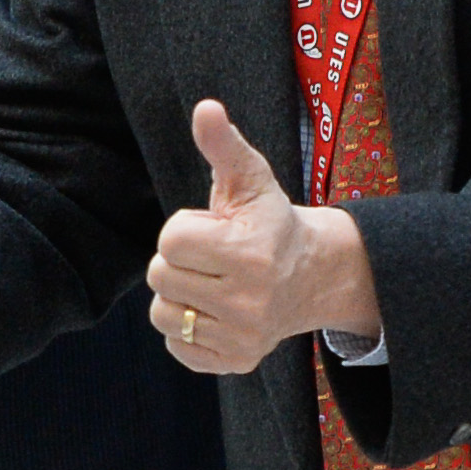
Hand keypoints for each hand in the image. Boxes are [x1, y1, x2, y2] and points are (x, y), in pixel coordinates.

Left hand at [148, 100, 379, 373]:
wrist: (310, 275)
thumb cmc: (268, 221)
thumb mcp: (249, 178)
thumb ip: (222, 145)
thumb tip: (205, 108)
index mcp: (249, 254)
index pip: (169, 242)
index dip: (184, 230)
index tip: (212, 229)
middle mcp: (249, 302)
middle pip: (160, 277)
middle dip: (178, 261)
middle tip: (212, 256)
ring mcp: (244, 337)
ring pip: (163, 315)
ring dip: (178, 295)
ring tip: (210, 282)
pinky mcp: (237, 362)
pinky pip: (178, 348)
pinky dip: (187, 330)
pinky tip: (214, 310)